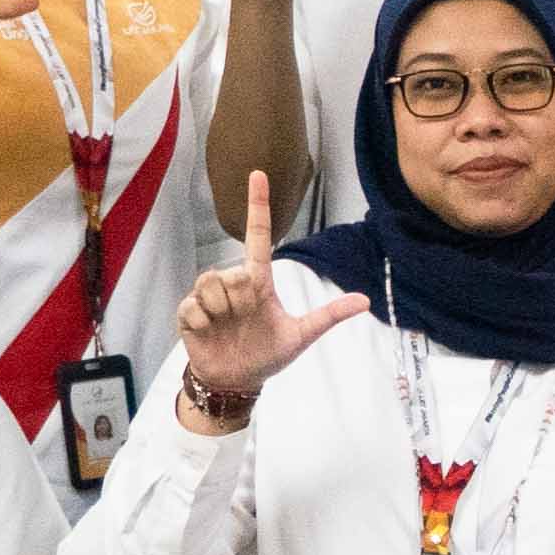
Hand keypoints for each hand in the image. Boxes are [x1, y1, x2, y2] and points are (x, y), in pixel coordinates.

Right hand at [168, 173, 356, 412]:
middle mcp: (234, 283)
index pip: (259, 237)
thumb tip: (366, 300)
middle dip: (241, 299)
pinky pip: (193, 305)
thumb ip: (329, 316)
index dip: (258, 206)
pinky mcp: (189, 312)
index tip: (259, 174)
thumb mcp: (300, 336)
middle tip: (245, 319)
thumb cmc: (267, 354)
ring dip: (222, 309)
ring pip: (211, 283)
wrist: (236, 380)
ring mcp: (209, 297)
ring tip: (227, 325)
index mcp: (259, 282)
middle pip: (234, 271)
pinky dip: (203, 321)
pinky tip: (209, 332)